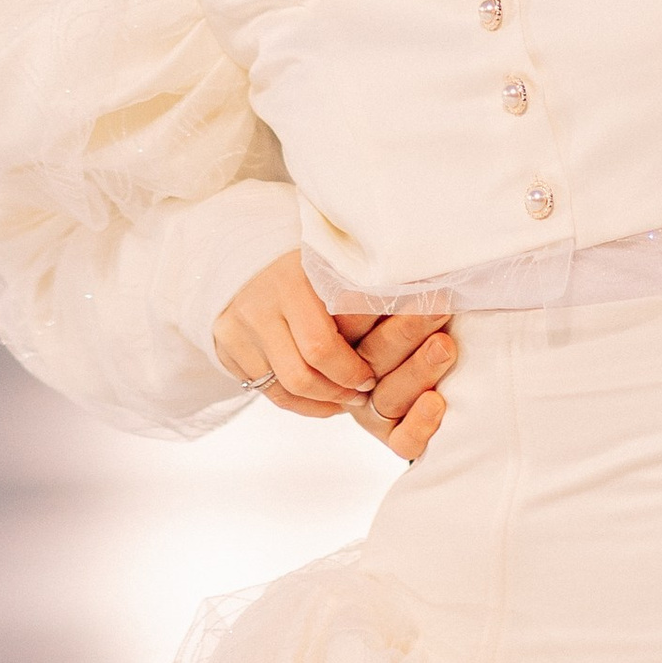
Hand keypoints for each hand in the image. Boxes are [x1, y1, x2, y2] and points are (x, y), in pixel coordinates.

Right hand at [211, 255, 456, 461]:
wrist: (238, 259)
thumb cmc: (307, 266)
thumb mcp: (335, 264)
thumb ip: (366, 287)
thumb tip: (433, 298)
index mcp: (294, 279)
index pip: (326, 341)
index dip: (356, 365)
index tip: (377, 371)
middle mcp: (262, 304)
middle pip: (307, 371)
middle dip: (344, 386)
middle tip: (367, 388)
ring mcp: (240, 330)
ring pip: (289, 388)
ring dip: (326, 400)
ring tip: (350, 397)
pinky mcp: (228, 350)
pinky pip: (270, 393)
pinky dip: (304, 403)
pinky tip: (326, 400)